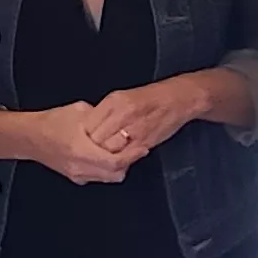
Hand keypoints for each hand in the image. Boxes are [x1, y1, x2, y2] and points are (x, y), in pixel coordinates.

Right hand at [16, 103, 130, 184]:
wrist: (30, 137)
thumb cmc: (50, 123)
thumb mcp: (79, 111)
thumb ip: (101, 116)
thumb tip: (117, 118)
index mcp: (81, 150)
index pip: (115, 161)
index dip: (132, 155)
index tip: (141, 148)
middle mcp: (80, 167)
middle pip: (115, 174)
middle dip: (129, 162)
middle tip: (135, 149)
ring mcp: (77, 174)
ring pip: (108, 178)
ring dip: (118, 167)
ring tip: (122, 152)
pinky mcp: (75, 176)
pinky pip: (97, 177)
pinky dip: (106, 169)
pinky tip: (106, 156)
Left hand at [86, 77, 206, 161]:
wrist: (178, 99)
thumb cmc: (150, 98)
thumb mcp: (121, 98)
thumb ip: (103, 113)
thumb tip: (86, 128)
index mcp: (114, 101)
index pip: (88, 124)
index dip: (82, 136)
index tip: (80, 141)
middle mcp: (123, 113)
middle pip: (96, 139)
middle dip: (90, 148)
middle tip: (87, 153)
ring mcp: (134, 129)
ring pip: (109, 150)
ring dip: (103, 156)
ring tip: (101, 157)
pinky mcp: (144, 142)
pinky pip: (125, 157)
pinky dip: (118, 160)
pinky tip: (117, 158)